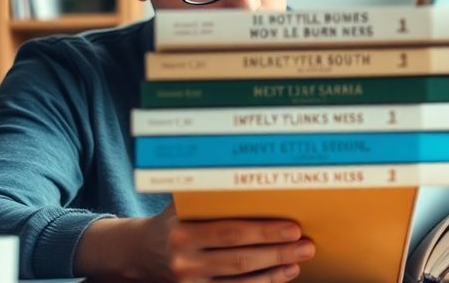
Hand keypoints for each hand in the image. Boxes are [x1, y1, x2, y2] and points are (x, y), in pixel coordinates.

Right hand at [153, 204, 315, 282]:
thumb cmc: (174, 219)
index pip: (229, 232)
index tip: (292, 226)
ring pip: (240, 280)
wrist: (142, 252)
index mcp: (181, 232)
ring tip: (299, 259)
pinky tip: (283, 273)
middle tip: (305, 244)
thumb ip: (209, 194)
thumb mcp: (183, 204)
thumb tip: (251, 177)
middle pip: (239, 259)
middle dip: (277, 252)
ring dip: (275, 271)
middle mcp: (183, 261)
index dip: (263, 231)